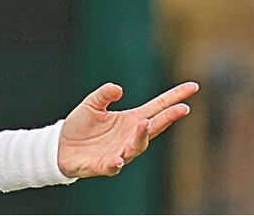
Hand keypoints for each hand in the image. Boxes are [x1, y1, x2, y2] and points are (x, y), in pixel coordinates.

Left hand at [58, 81, 199, 177]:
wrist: (61, 147)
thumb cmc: (81, 126)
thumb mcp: (91, 104)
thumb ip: (104, 95)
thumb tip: (118, 88)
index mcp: (130, 120)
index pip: (157, 107)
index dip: (174, 98)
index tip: (193, 87)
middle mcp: (130, 137)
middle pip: (154, 126)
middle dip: (168, 118)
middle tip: (182, 108)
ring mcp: (120, 152)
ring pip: (136, 146)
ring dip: (141, 136)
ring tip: (145, 123)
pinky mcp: (104, 165)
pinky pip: (113, 166)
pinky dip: (116, 163)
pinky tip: (118, 159)